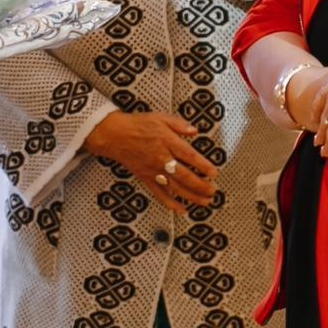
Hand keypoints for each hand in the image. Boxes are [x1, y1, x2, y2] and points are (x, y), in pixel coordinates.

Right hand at [83, 110, 218, 213]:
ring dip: (191, 196)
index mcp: (167, 141)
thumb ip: (179, 124)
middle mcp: (161, 158)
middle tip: (213, 191)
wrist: (114, 135)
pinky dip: (170, 203)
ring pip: (175, 187)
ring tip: (205, 201)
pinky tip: (181, 209)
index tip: (213, 173)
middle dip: (201, 186)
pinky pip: (159, 193)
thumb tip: (194, 130)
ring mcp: (153, 170)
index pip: (189, 156)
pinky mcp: (146, 178)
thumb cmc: (137, 125)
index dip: (203, 166)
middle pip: (184, 176)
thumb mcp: (160, 117)